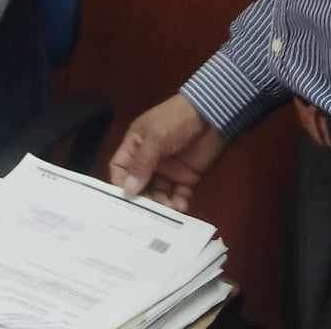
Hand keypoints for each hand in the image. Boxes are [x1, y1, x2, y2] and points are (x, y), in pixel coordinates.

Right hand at [109, 93, 227, 212]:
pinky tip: (180, 206)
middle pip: (139, 185)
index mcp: (135, 146)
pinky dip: (177, 202)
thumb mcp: (155, 139)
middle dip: (142, 199)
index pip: (120, 168)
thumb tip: (127, 191)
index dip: (120, 184)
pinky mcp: (186, 177)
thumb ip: (141, 165)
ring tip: (168, 210)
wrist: (210, 116)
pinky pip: (178, 194)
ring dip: (161, 203)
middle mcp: (149, 161)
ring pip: (158, 193)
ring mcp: (168, 170)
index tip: (124, 201)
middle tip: (147, 213)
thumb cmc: (175, 121)